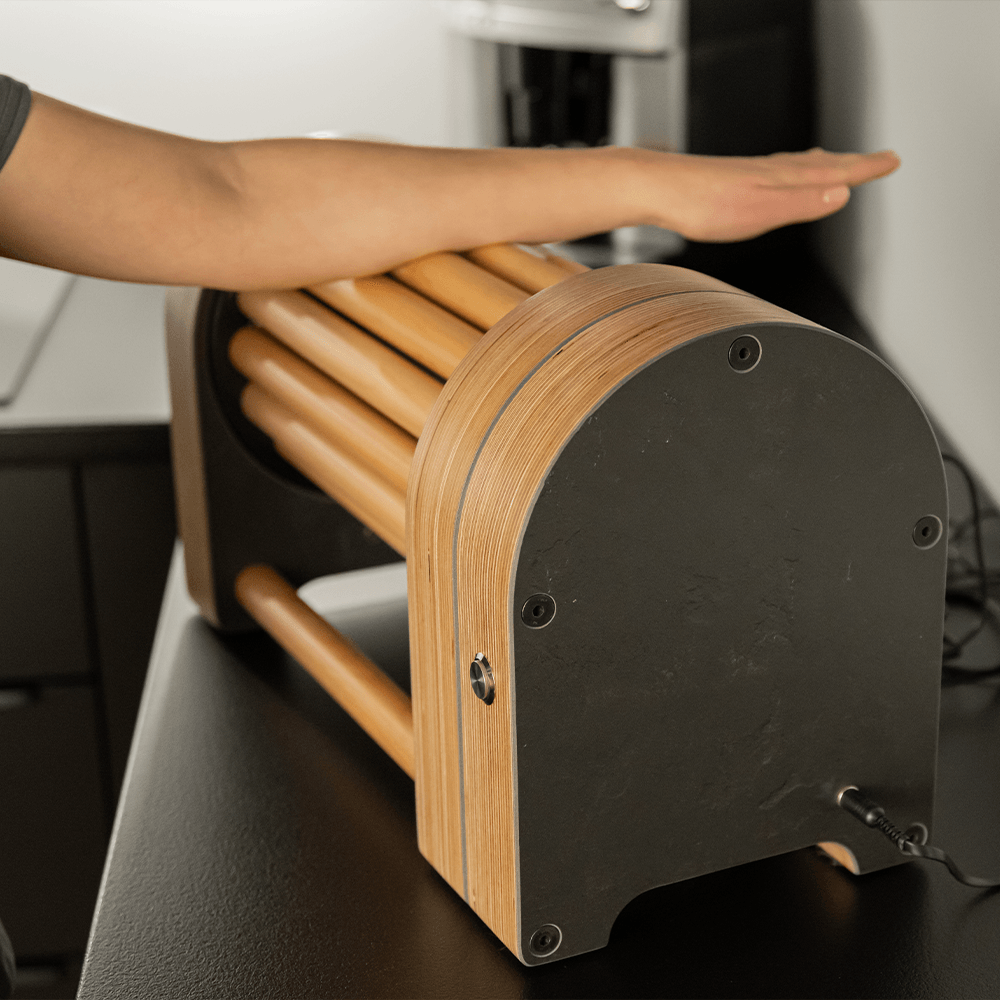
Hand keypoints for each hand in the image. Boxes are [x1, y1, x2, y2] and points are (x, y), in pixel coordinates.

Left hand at [641, 147, 900, 242]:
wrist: (657, 190)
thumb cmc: (702, 203)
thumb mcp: (761, 211)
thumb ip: (802, 203)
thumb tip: (842, 194)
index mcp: (783, 179)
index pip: (835, 173)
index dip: (865, 169)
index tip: (892, 161)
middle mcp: (770, 171)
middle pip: (821, 166)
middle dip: (852, 164)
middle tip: (878, 160)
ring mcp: (749, 175)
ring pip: (797, 167)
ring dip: (823, 165)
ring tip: (836, 163)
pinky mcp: (730, 181)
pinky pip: (773, 173)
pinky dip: (789, 171)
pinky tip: (775, 177)